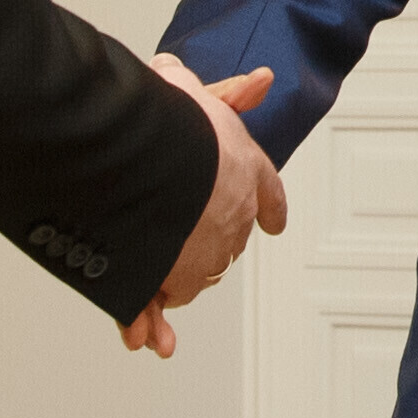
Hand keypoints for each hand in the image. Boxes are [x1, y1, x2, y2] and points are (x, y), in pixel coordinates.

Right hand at [125, 58, 281, 355]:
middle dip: (203, 250)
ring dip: (171, 292)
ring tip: (154, 312)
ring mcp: (203, 251)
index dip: (267, 205)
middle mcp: (231, 217)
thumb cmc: (168, 118)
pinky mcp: (172, 277)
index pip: (266, 191)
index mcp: (244, 171)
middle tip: (183, 254)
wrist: (150, 154)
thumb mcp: (193, 91)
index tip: (273, 223)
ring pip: (191, 278)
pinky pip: (159, 303)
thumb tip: (264, 80)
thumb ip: (228, 92)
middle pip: (224, 242)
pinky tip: (144, 337)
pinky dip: (147, 321)